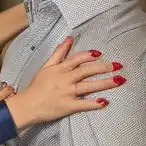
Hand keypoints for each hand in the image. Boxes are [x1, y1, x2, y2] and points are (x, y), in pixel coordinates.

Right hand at [5, 37, 124, 130]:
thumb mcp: (46, 67)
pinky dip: (94, 103)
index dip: (90, 55)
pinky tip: (105, 102)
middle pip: (88, 70)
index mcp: (60, 69)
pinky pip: (83, 104)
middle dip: (104, 67)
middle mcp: (65, 79)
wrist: (25, 106)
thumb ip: (59, 53)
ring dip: (105, 83)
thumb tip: (69, 39)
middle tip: (118, 66)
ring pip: (89, 86)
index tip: (101, 54)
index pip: (78, 58)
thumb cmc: (35, 87)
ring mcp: (67, 93)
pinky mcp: (67, 106)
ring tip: (119, 80)